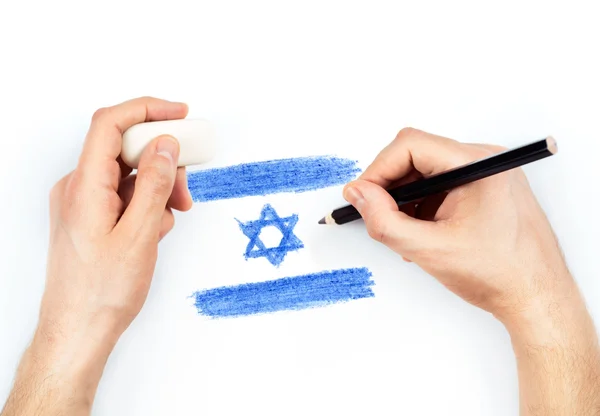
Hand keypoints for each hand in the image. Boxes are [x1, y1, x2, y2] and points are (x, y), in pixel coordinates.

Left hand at [1, 97, 191, 415]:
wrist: (79, 329)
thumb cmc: (101, 291)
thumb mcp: (139, 234)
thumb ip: (154, 184)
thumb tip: (166, 146)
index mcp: (83, 186)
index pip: (110, 124)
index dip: (147, 110)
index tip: (180, 114)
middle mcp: (79, 187)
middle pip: (125, 149)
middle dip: (162, 161)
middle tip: (187, 185)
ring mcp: (85, 202)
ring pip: (129, 174)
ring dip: (158, 187)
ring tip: (172, 215)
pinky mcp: (93, 216)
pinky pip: (124, 194)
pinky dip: (146, 203)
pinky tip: (155, 228)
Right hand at [343, 128, 571, 320]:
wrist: (536, 297)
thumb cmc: (500, 274)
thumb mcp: (428, 250)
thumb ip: (384, 221)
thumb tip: (358, 194)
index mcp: (477, 166)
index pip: (410, 146)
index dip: (378, 170)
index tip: (362, 196)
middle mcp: (485, 161)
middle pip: (417, 155)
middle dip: (391, 187)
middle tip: (378, 216)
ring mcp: (487, 173)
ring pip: (426, 171)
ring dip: (406, 199)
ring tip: (406, 233)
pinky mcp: (485, 187)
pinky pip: (441, 184)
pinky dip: (423, 205)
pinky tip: (423, 232)